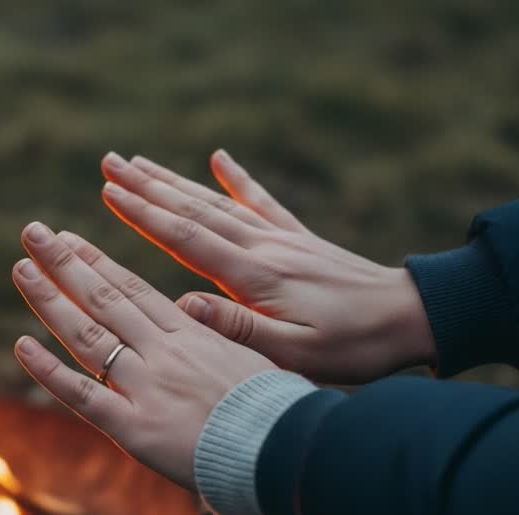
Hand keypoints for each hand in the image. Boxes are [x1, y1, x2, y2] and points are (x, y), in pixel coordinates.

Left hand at [11, 221, 276, 489]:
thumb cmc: (280, 409)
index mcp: (192, 333)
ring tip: (21, 267)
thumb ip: (217, 332)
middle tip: (33, 232)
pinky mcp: (134, 427)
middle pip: (104, 299)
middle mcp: (162, 351)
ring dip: (50, 299)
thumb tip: (191, 306)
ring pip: (88, 335)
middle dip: (64, 263)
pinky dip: (49, 369)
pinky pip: (82, 394)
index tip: (68, 239)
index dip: (96, 262)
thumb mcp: (255, 355)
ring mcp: (145, 386)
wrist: (288, 451)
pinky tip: (22, 344)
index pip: (133, 289)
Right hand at [99, 150, 435, 384]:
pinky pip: (261, 202)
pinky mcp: (300, 240)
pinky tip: (219, 159)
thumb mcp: (292, 352)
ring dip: (174, 181)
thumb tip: (182, 306)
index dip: (144, 215)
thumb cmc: (352, 346)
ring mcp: (281, 239)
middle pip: (193, 210)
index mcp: (254, 276)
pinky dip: (237, 179)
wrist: (410, 318)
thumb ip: (237, 328)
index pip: (186, 238)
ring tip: (138, 161)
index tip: (108, 192)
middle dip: (146, 187)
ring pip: (216, 202)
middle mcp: (263, 247)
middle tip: (108, 163)